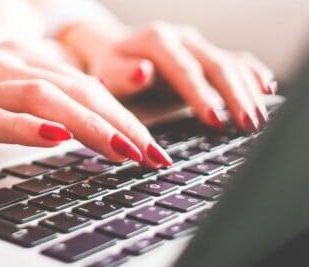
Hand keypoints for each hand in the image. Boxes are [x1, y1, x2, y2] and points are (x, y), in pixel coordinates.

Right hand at [0, 41, 171, 166]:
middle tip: (154, 155)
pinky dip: (28, 126)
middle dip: (122, 123)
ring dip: (89, 125)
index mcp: (19, 59)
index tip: (154, 146)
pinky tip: (54, 137)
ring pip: (45, 98)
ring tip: (123, 150)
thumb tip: (77, 127)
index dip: (125, 114)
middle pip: (76, 88)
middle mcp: (5, 65)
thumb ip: (33, 103)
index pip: (84, 85)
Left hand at [58, 21, 276, 131]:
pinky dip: (252, 74)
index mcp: (156, 41)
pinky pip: (235, 60)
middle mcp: (181, 38)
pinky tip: (266, 89)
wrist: (110, 47)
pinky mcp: (206, 54)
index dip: (201, 95)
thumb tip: (142, 72)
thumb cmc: (106, 66)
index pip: (184, 70)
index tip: (214, 119)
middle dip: (234, 96)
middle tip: (247, 124)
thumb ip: (122, 75)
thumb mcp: (105, 72)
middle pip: (215, 65)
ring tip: (257, 120)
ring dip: (247, 91)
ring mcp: (197, 44)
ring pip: (230, 64)